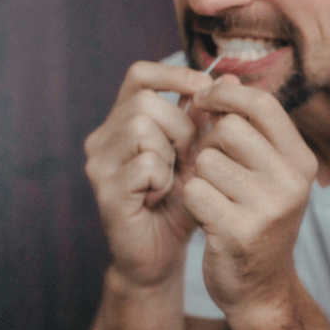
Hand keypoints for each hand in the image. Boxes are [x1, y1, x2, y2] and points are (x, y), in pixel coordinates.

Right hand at [84, 61, 213, 286]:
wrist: (162, 254)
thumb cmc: (181, 202)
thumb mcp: (200, 156)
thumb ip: (208, 120)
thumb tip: (230, 78)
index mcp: (123, 122)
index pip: (139, 75)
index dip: (173, 75)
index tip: (205, 88)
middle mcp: (103, 138)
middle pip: (145, 102)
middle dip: (180, 127)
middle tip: (189, 158)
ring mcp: (99, 163)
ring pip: (141, 127)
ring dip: (171, 154)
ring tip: (172, 179)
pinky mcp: (104, 190)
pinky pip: (145, 164)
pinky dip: (163, 179)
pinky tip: (160, 196)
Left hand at [181, 76, 318, 320]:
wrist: (261, 288)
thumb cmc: (256, 220)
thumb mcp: (266, 173)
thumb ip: (248, 129)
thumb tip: (222, 77)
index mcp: (302, 161)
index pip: (262, 105)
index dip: (226, 95)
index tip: (205, 101)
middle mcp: (292, 182)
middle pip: (229, 129)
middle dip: (209, 143)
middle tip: (210, 166)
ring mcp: (268, 208)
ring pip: (206, 160)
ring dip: (198, 175)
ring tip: (212, 196)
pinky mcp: (238, 231)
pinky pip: (194, 191)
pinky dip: (190, 200)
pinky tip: (205, 216)